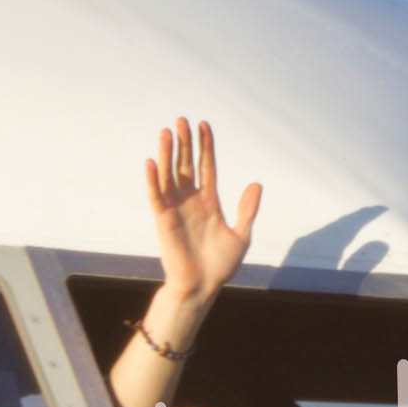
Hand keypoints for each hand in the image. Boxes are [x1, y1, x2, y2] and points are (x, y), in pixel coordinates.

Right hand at [146, 117, 261, 302]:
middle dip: (184, 143)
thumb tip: (255, 184)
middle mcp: (190, 200)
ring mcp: (175, 208)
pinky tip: (152, 161)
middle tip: (182, 120)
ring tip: (167, 132)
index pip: (206, 166)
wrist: (203, 286)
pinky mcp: (162, 220)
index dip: (205, 146)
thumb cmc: (221, 265)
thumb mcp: (241, 235)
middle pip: (185, 165)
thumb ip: (246, 210)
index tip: (204, 125)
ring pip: (169, 175)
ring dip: (167, 154)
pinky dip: (153, 179)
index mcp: (208, 201)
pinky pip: (156, 196)